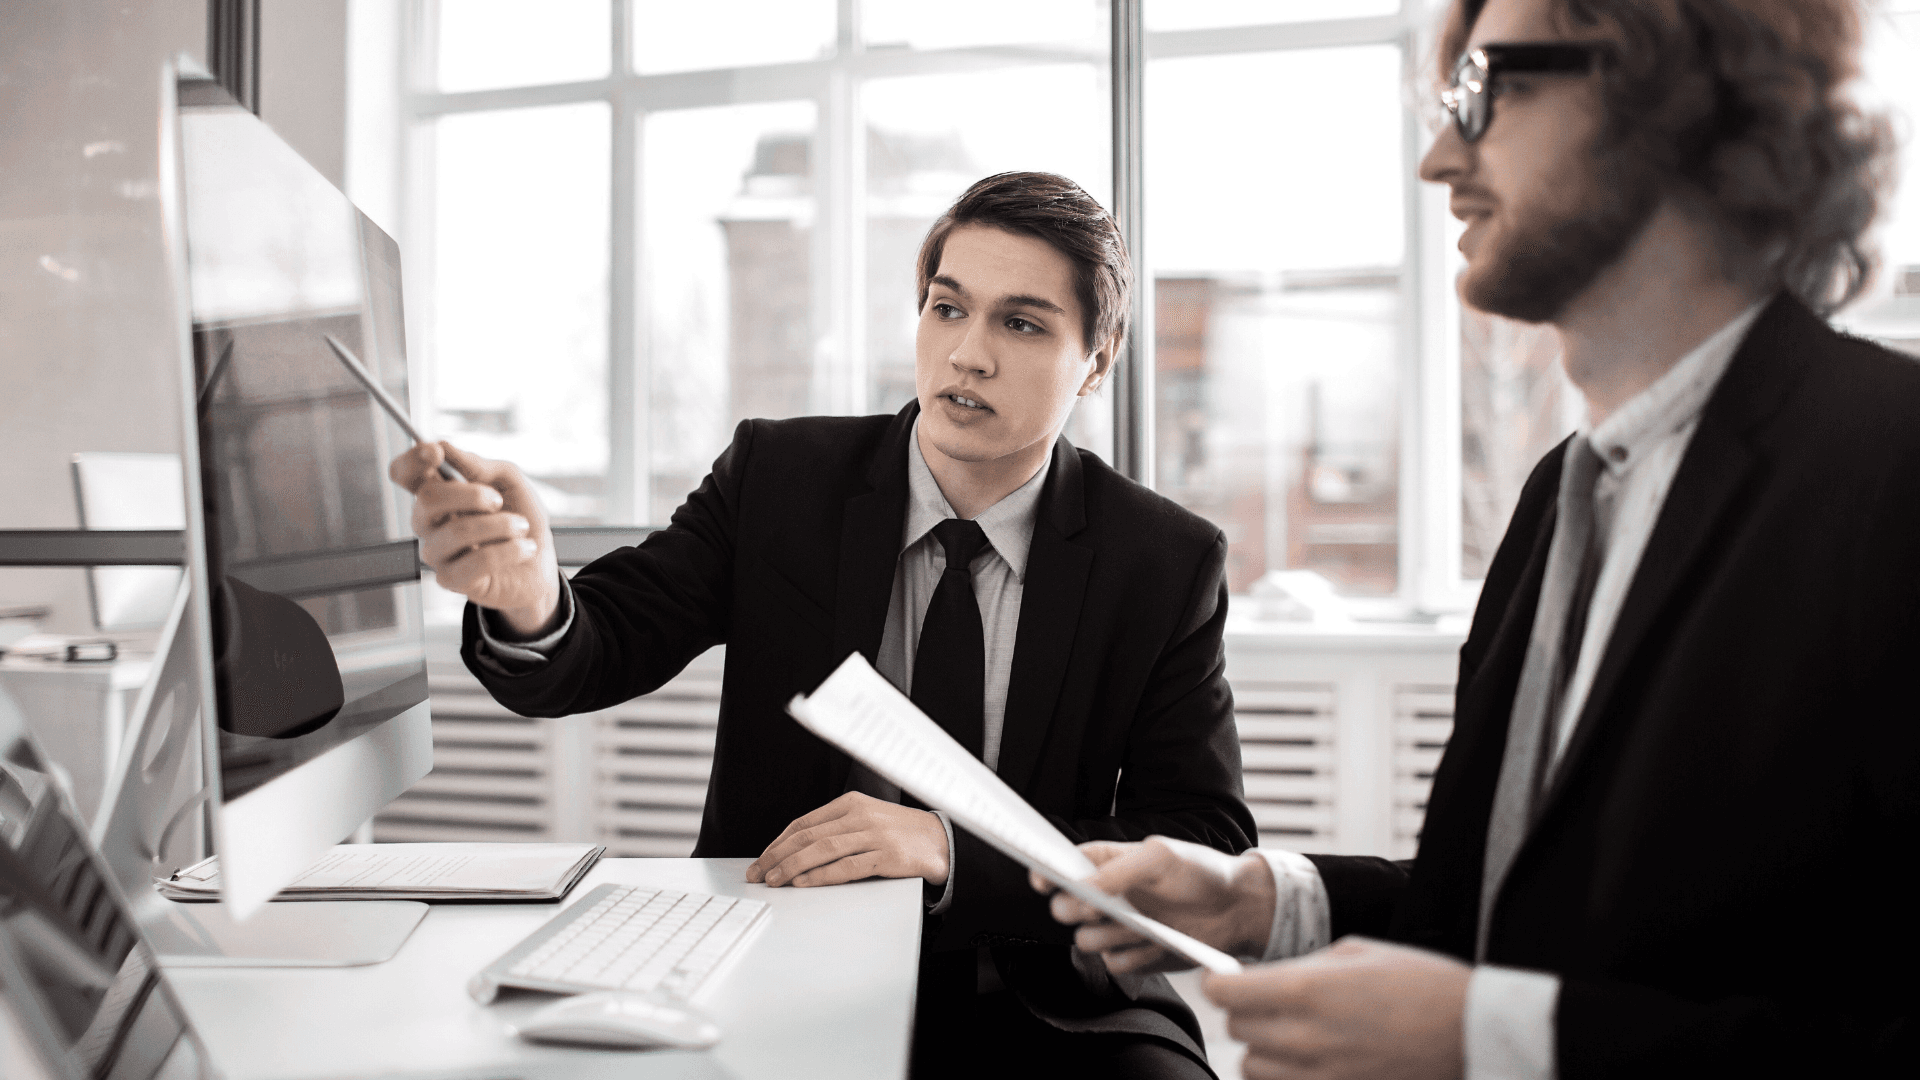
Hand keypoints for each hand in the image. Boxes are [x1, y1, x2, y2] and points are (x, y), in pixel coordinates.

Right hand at [388, 441, 559, 634]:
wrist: (541, 564)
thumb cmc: (520, 518)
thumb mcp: (509, 481)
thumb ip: (479, 465)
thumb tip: (446, 448)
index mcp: (438, 493)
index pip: (404, 474)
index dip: (411, 461)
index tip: (435, 451)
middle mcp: (429, 522)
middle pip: (426, 499)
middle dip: (470, 494)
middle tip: (498, 501)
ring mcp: (437, 553)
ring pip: (458, 531)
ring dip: (501, 525)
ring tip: (522, 527)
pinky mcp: (452, 580)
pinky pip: (477, 561)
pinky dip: (510, 550)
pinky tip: (525, 548)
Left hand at [745, 792, 949, 888]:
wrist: (940, 840)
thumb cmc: (899, 833)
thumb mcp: (866, 820)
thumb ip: (836, 829)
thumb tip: (796, 850)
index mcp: (851, 804)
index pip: (804, 823)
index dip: (778, 842)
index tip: (762, 859)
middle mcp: (860, 816)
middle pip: (808, 836)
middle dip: (778, 856)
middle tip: (759, 873)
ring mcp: (874, 835)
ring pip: (823, 850)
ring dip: (793, 866)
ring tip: (775, 880)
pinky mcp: (887, 856)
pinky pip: (847, 866)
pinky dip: (822, 875)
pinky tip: (805, 883)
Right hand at [1029, 837, 1275, 972]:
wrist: (1237, 909)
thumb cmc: (1202, 872)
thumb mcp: (1161, 858)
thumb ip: (1119, 870)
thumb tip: (1080, 886)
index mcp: (1109, 864)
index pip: (1065, 866)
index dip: (1047, 872)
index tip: (1042, 880)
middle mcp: (1109, 897)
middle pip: (1067, 907)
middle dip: (1074, 910)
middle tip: (1094, 909)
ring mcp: (1121, 928)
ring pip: (1087, 940)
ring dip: (1105, 936)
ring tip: (1137, 926)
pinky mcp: (1136, 955)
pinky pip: (1114, 964)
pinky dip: (1130, 957)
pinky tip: (1155, 944)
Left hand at [1203, 937, 1468, 1079]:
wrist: (1470, 1033)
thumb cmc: (1420, 985)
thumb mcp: (1354, 953)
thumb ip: (1299, 967)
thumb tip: (1262, 978)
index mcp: (1306, 990)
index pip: (1224, 992)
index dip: (1218, 982)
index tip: (1224, 979)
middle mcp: (1305, 1038)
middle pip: (1235, 1031)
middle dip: (1246, 1012)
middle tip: (1270, 1002)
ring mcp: (1318, 1076)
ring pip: (1251, 1068)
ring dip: (1262, 1050)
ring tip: (1292, 1034)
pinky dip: (1283, 1076)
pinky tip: (1305, 1060)